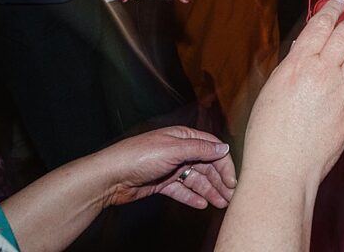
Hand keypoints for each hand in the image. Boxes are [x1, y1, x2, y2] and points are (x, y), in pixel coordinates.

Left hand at [96, 126, 236, 209]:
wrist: (110, 176)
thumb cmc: (139, 156)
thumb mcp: (174, 149)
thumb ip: (200, 150)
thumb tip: (224, 148)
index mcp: (183, 137)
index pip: (212, 148)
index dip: (225, 164)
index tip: (233, 180)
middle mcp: (179, 151)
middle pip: (206, 166)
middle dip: (219, 180)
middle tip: (231, 197)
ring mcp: (170, 168)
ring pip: (195, 180)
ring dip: (209, 191)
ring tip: (220, 204)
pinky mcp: (161, 183)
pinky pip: (181, 190)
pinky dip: (192, 197)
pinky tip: (201, 205)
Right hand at [242, 0, 343, 188]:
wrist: (284, 169)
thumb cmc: (269, 134)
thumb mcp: (272, 89)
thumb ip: (291, 65)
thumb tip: (306, 47)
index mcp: (298, 64)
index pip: (321, 25)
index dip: (332, 9)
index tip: (339, 1)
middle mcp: (323, 71)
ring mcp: (343, 90)